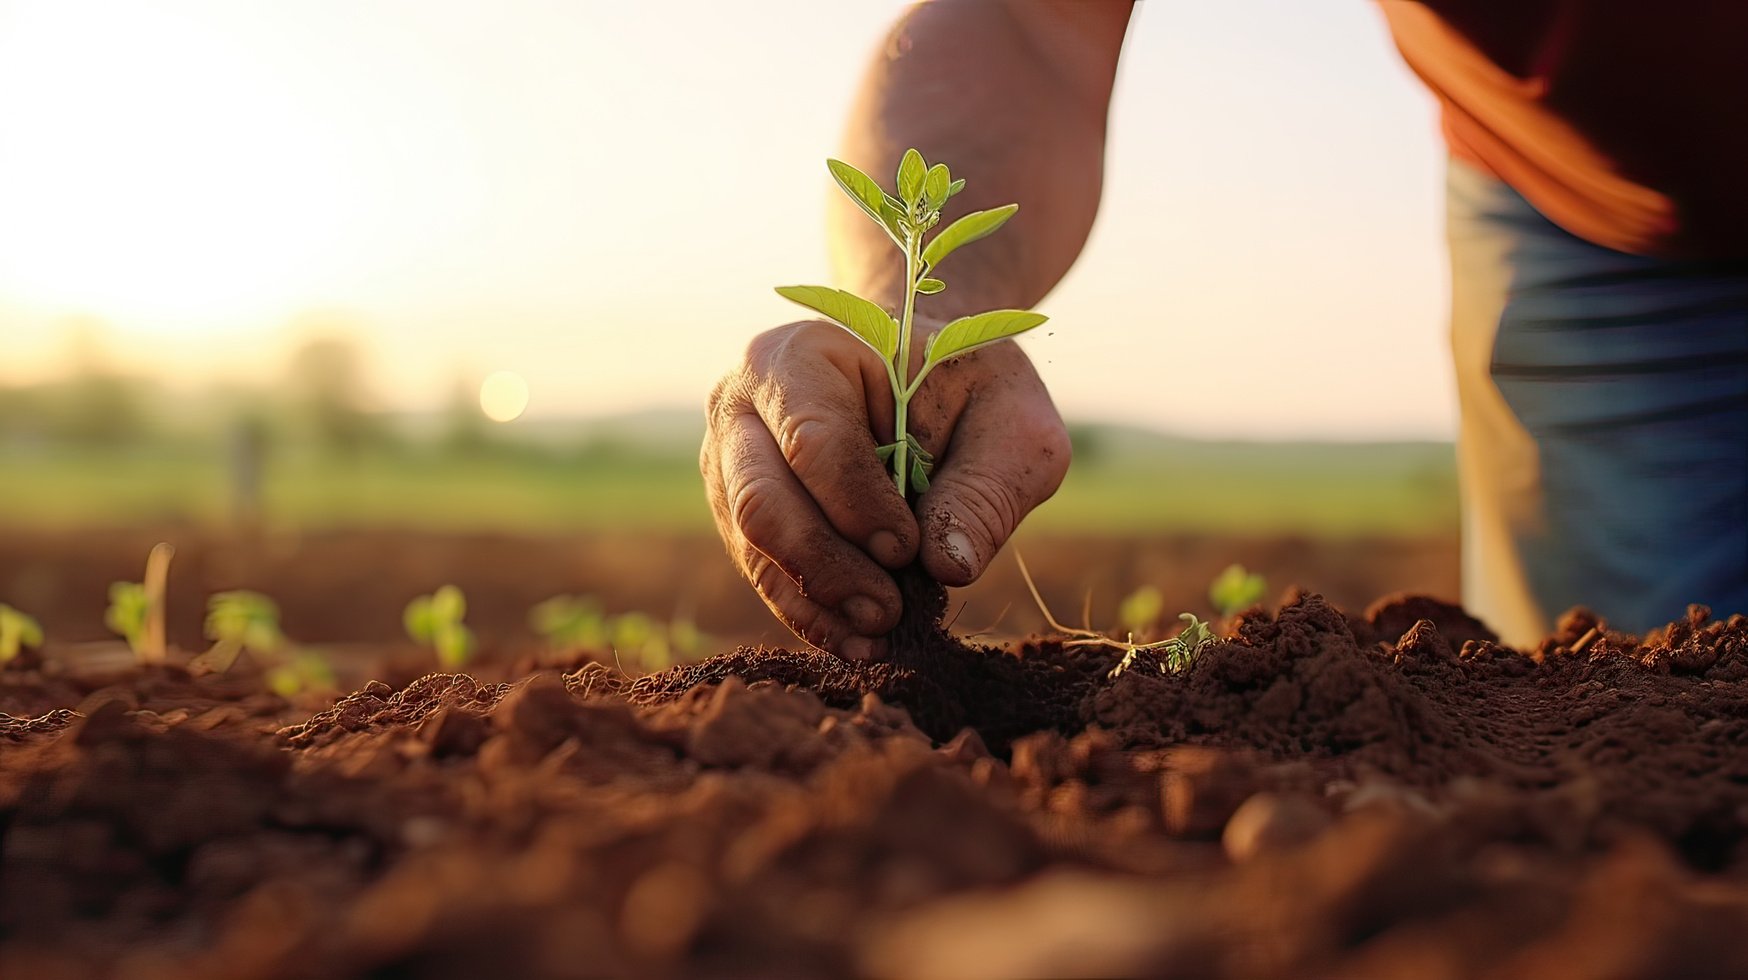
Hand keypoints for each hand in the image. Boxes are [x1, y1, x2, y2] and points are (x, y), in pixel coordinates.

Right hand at [702, 318, 1069, 659]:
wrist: (923, 375)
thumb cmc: (970, 389)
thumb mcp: (1010, 423)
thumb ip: (986, 488)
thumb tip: (948, 567)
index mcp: (805, 356)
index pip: (813, 441)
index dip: (857, 505)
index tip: (908, 551)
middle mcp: (745, 404)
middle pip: (762, 499)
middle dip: (826, 566)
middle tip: (888, 611)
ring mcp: (731, 461)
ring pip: (753, 546)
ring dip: (816, 600)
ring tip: (879, 635)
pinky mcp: (740, 512)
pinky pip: (762, 572)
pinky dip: (809, 612)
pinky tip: (858, 641)